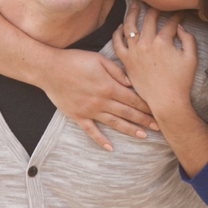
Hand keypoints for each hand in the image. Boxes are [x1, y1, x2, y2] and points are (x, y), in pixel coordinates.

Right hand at [41, 49, 157, 151]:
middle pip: (128, 112)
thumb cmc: (74, 60)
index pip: (133, 99)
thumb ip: (117, 71)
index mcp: (109, 87)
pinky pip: (91, 131)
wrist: (47, 68)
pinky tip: (110, 148)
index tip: (160, 110)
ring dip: (130, 130)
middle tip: (160, 127)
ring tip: (144, 136)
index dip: (148, 106)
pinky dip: (101, 140)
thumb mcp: (99, 59)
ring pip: (114, 123)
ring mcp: (89, 110)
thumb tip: (132, 83)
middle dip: (145, 120)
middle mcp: (101, 101)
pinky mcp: (77, 116)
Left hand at [112, 1, 198, 120]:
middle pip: (149, 19)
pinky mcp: (126, 60)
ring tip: (134, 7)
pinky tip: (121, 26)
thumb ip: (188, 39)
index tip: (180, 14)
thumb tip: (180, 28)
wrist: (166, 100)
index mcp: (163, 41)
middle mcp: (146, 43)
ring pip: (129, 25)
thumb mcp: (192, 58)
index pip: (170, 23)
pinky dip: (118, 32)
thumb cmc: (181, 81)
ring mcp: (134, 51)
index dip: (177, 16)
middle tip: (158, 7)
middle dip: (155, 10)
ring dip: (132, 13)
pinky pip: (117, 42)